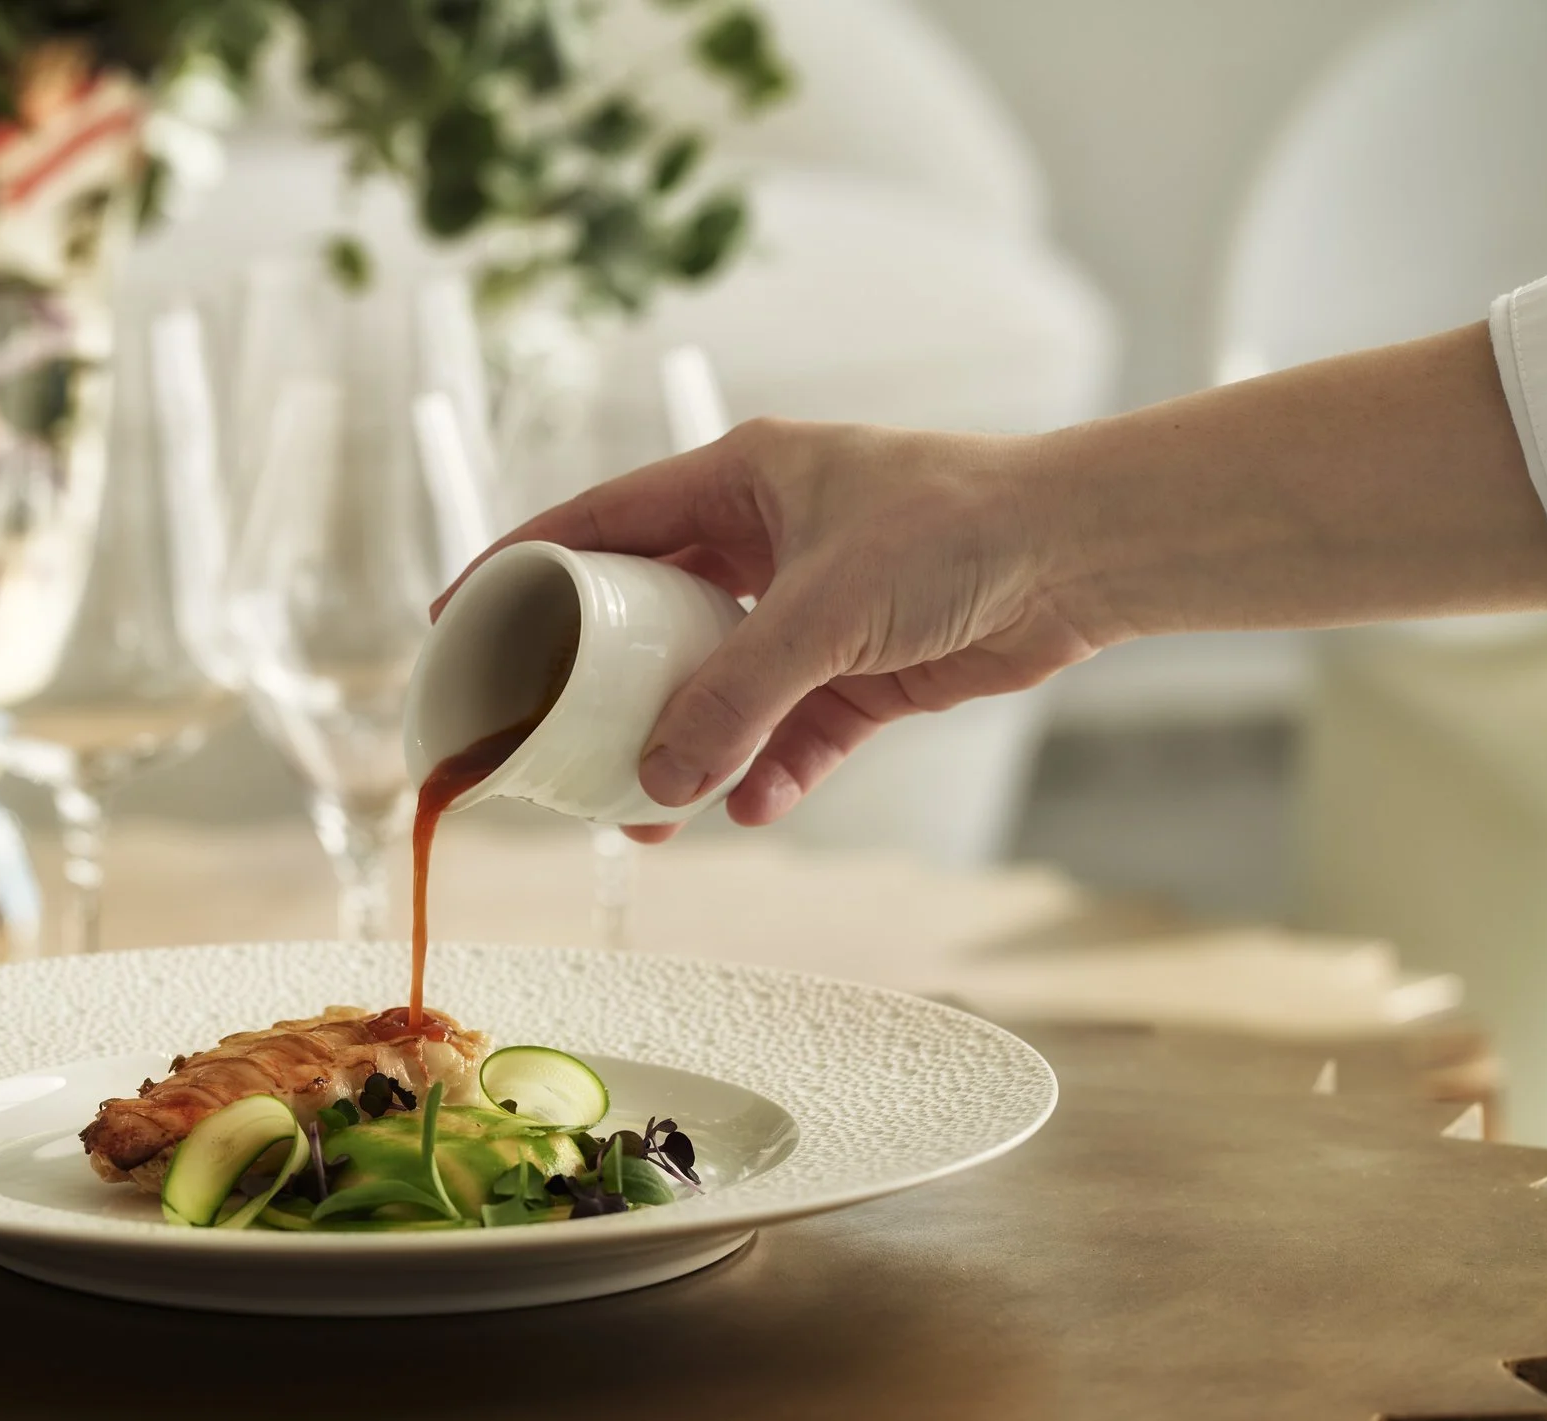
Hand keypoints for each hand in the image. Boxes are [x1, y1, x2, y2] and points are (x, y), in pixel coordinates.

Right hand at [435, 418, 1109, 839]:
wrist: (1087, 552)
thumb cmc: (959, 527)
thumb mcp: (826, 609)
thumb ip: (736, 696)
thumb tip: (661, 784)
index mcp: (735, 481)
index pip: (596, 521)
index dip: (521, 568)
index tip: (460, 622)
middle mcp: (763, 538)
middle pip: (648, 616)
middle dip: (603, 686)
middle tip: (551, 741)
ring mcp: (811, 606)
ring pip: (717, 684)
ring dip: (685, 746)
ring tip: (648, 812)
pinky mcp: (862, 666)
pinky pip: (791, 727)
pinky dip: (769, 767)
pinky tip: (752, 804)